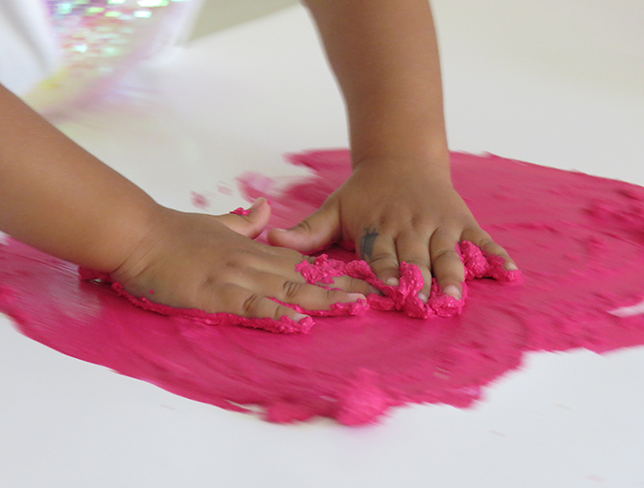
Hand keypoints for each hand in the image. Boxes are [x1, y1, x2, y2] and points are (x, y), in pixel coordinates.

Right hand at [111, 198, 370, 320]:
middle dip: (339, 288)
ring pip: (285, 289)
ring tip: (352, 309)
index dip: (331, 272)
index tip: (360, 278)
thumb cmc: (175, 232)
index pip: (300, 262)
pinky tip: (299, 322)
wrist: (139, 233)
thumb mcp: (216, 224)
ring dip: (320, 300)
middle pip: (303, 277)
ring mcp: (234, 276)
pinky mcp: (214, 293)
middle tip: (373, 297)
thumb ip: (243, 222)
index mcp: (253, 249)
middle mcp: (251, 262)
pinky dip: (276, 313)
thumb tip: (264, 212)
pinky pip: (250, 304)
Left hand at [268, 158, 516, 300]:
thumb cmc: (364, 192)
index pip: (380, 256)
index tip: (390, 292)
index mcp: (377, 228)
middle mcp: (409, 228)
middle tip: (425, 306)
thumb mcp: (334, 207)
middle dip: (420, 282)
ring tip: (458, 296)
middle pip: (415, 258)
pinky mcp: (460, 220)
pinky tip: (509, 274)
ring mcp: (438, 224)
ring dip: (454, 274)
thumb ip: (307, 231)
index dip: (385, 273)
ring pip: (447, 253)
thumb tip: (270, 242)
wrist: (401, 157)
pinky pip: (481, 240)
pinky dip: (495, 256)